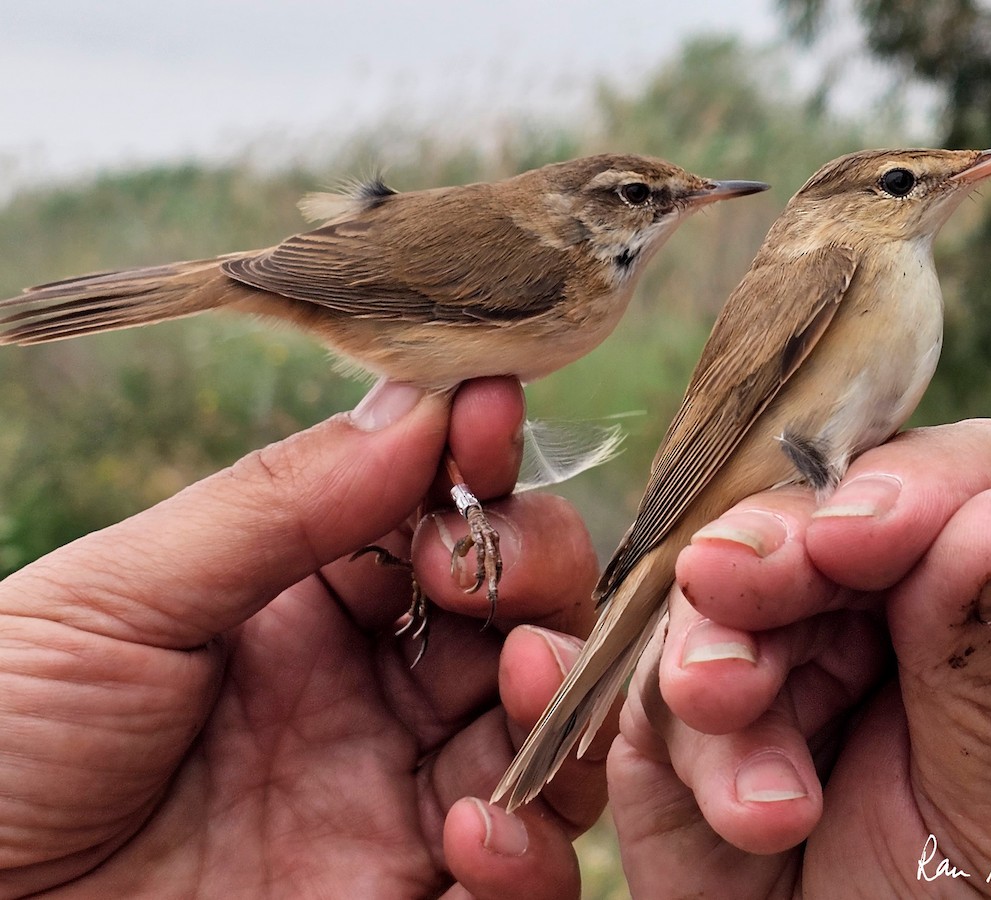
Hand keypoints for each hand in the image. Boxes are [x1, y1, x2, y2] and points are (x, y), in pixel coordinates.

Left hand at [0, 377, 603, 899]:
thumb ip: (272, 508)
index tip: (487, 408)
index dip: (472, 460)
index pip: (430, 517)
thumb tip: (416, 403)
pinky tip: (473, 829)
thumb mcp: (111, 603)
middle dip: (530, 563)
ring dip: (559, 690)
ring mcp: (394, 801)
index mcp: (302, 607)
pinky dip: (531, 850)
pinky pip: (525, 876)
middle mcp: (368, 696)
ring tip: (521, 668)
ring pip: (544, 730)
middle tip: (478, 561)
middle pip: (514, 611)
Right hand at [605, 420, 990, 896]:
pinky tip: (748, 812)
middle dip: (774, 543)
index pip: (965, 477)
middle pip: (821, 505)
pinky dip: (695, 736)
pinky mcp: (684, 699)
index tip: (868, 534)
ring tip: (731, 713)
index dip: (914, 485)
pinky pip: (658, 673)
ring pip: (721, 578)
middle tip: (733, 578)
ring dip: (719, 643)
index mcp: (988, 596)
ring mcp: (777, 640)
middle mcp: (880, 599)